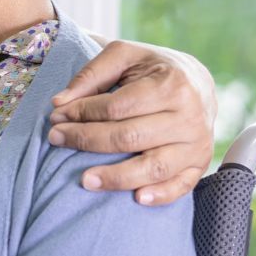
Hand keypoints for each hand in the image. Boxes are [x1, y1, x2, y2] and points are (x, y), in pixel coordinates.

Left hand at [47, 39, 215, 205]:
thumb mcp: (125, 56)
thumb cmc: (153, 69)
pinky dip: (161, 195)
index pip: (116, 107)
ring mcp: (196, 142)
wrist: (198, 83)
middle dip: (86, 140)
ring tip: (84, 180)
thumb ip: (91, 74)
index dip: (81, 113)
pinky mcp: (199, 163)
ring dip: (116, 177)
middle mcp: (188, 116)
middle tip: (56, 138)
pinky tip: (136, 199)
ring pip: (153, 166)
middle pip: (129, 137)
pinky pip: (181, 185)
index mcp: (171, 84)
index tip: (56, 116)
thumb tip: (59, 103)